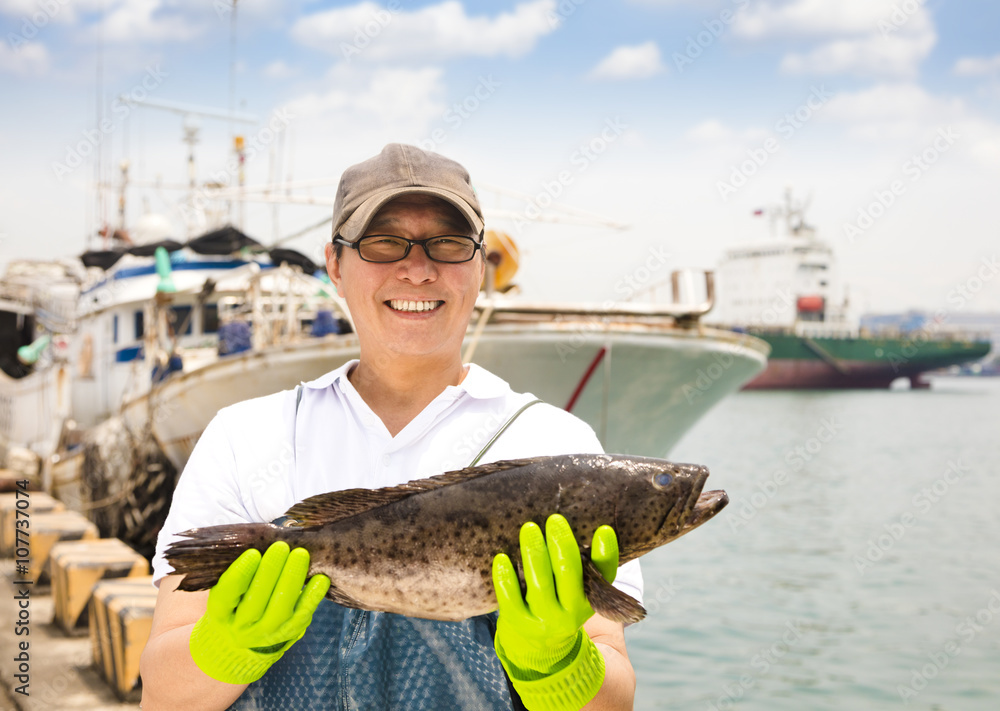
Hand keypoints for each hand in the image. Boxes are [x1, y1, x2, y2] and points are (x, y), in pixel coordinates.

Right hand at [189, 541, 329, 683]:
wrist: (240, 641)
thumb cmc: (234, 604)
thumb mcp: (226, 591)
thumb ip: (237, 572)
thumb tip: (257, 539)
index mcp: (220, 613)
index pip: (226, 595)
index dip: (240, 574)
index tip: (253, 553)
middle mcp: (241, 628)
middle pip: (255, 601)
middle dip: (270, 572)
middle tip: (281, 547)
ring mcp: (266, 633)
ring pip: (280, 608)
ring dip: (291, 579)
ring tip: (300, 555)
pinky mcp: (289, 633)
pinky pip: (302, 615)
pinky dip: (312, 596)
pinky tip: (320, 578)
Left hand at [492, 514, 617, 709]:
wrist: (543, 645)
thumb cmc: (563, 602)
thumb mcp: (582, 590)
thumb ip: (592, 564)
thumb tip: (601, 531)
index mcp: (590, 600)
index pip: (604, 575)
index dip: (606, 553)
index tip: (603, 529)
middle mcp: (571, 613)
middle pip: (568, 575)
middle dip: (562, 545)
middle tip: (554, 520)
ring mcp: (544, 620)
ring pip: (540, 584)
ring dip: (534, 554)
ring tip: (529, 529)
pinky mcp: (519, 622)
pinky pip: (511, 599)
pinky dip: (505, 578)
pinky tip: (502, 557)